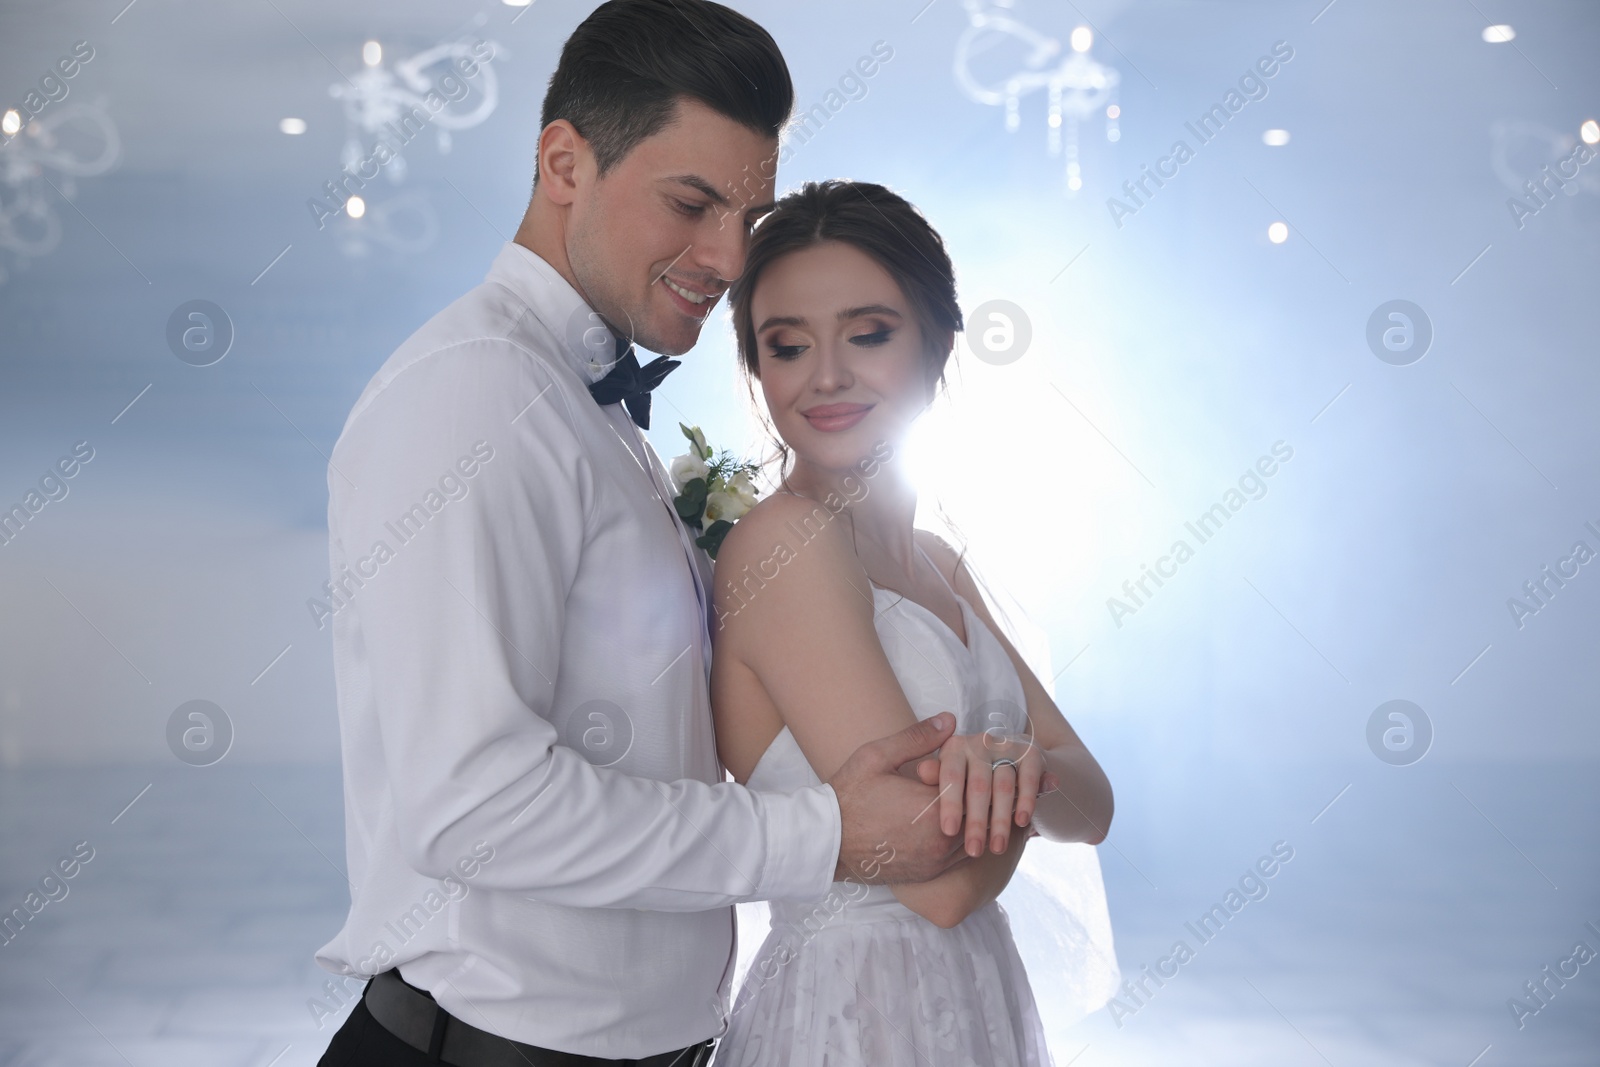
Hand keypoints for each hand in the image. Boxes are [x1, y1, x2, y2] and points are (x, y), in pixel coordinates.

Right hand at [828, 712, 968, 884]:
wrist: (827, 842)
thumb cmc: (850, 796)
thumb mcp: (878, 757)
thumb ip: (917, 738)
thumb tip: (950, 720)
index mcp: (933, 808)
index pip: (976, 786)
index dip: (972, 771)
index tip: (965, 760)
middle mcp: (941, 840)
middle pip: (984, 814)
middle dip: (980, 795)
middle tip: (975, 778)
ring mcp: (937, 860)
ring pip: (978, 838)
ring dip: (975, 819)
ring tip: (964, 799)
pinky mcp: (930, 873)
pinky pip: (963, 856)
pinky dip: (964, 838)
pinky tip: (952, 822)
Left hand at [915, 731, 1053, 857]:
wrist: (1004, 759)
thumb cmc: (964, 776)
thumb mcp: (945, 775)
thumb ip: (935, 776)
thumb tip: (922, 770)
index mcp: (954, 748)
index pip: (951, 776)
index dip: (950, 804)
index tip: (948, 832)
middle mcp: (979, 743)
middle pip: (978, 786)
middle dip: (976, 822)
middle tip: (974, 851)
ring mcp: (1005, 747)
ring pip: (1003, 786)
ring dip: (1001, 819)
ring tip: (997, 847)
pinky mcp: (1029, 753)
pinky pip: (1028, 778)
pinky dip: (1026, 799)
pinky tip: (1021, 822)